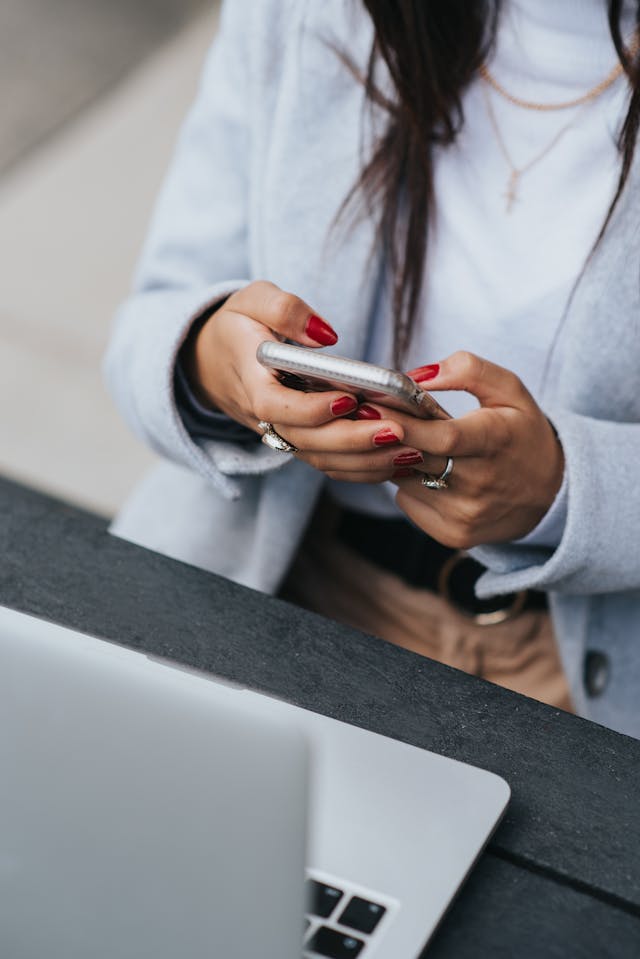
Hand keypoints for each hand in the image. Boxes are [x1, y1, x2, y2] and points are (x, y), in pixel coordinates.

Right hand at [184, 280, 426, 470]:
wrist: (207, 361)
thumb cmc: (237, 326)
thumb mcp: (251, 300)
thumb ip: (285, 309)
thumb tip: (326, 334)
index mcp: (251, 382)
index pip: (278, 406)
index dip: (311, 409)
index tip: (348, 398)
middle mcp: (265, 418)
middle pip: (308, 442)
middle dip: (354, 441)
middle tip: (398, 432)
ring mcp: (282, 435)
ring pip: (322, 460)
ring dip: (366, 461)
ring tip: (410, 450)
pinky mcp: (299, 442)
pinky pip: (329, 464)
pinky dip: (363, 468)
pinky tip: (399, 460)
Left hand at [386, 352, 564, 546]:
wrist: (551, 494)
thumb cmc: (522, 433)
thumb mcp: (509, 390)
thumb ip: (467, 370)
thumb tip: (417, 376)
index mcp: (494, 440)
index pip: (442, 437)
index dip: (404, 424)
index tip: (371, 407)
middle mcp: (480, 483)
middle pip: (415, 459)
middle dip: (385, 437)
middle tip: (366, 417)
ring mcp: (466, 513)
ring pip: (404, 480)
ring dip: (396, 459)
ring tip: (410, 444)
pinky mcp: (454, 534)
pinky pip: (408, 503)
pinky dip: (408, 485)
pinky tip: (427, 473)